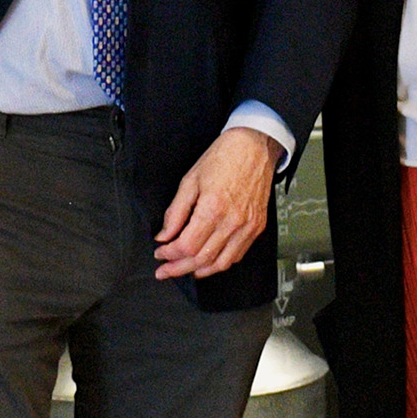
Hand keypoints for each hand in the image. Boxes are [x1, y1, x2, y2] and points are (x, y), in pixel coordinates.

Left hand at [155, 126, 279, 279]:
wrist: (254, 146)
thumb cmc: (225, 157)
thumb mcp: (191, 180)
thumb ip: (176, 211)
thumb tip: (165, 235)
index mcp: (213, 208)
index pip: (186, 245)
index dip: (169, 254)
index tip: (160, 252)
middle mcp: (232, 221)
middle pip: (201, 259)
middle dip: (178, 268)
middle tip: (165, 270)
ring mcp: (247, 226)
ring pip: (221, 263)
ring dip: (199, 271)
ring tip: (184, 270)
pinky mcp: (256, 227)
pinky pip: (237, 255)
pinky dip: (220, 263)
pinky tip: (208, 261)